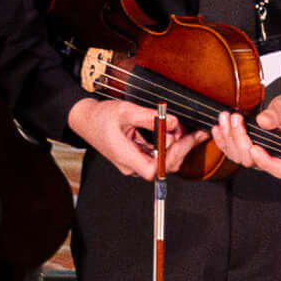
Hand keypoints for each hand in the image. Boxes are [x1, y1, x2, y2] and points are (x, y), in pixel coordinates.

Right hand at [71, 91, 193, 184]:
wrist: (86, 119)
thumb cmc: (102, 117)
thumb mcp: (126, 111)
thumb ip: (150, 117)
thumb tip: (173, 122)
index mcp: (126, 158)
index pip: (154, 170)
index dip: (171, 156)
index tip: (182, 138)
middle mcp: (132, 165)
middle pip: (164, 167)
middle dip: (181, 147)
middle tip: (193, 131)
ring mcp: (136, 163)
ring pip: (164, 162)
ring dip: (177, 145)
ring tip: (184, 129)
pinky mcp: (139, 156)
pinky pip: (159, 156)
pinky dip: (171, 144)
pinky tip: (178, 132)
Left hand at [220, 80, 280, 181]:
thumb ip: (276, 115)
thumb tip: (263, 121)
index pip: (279, 168)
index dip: (264, 161)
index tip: (254, 147)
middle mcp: (271, 159)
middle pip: (251, 160)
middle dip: (240, 139)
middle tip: (236, 118)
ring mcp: (256, 156)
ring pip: (238, 156)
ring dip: (228, 137)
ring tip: (226, 117)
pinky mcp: (245, 149)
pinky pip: (230, 150)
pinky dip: (222, 139)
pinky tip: (218, 127)